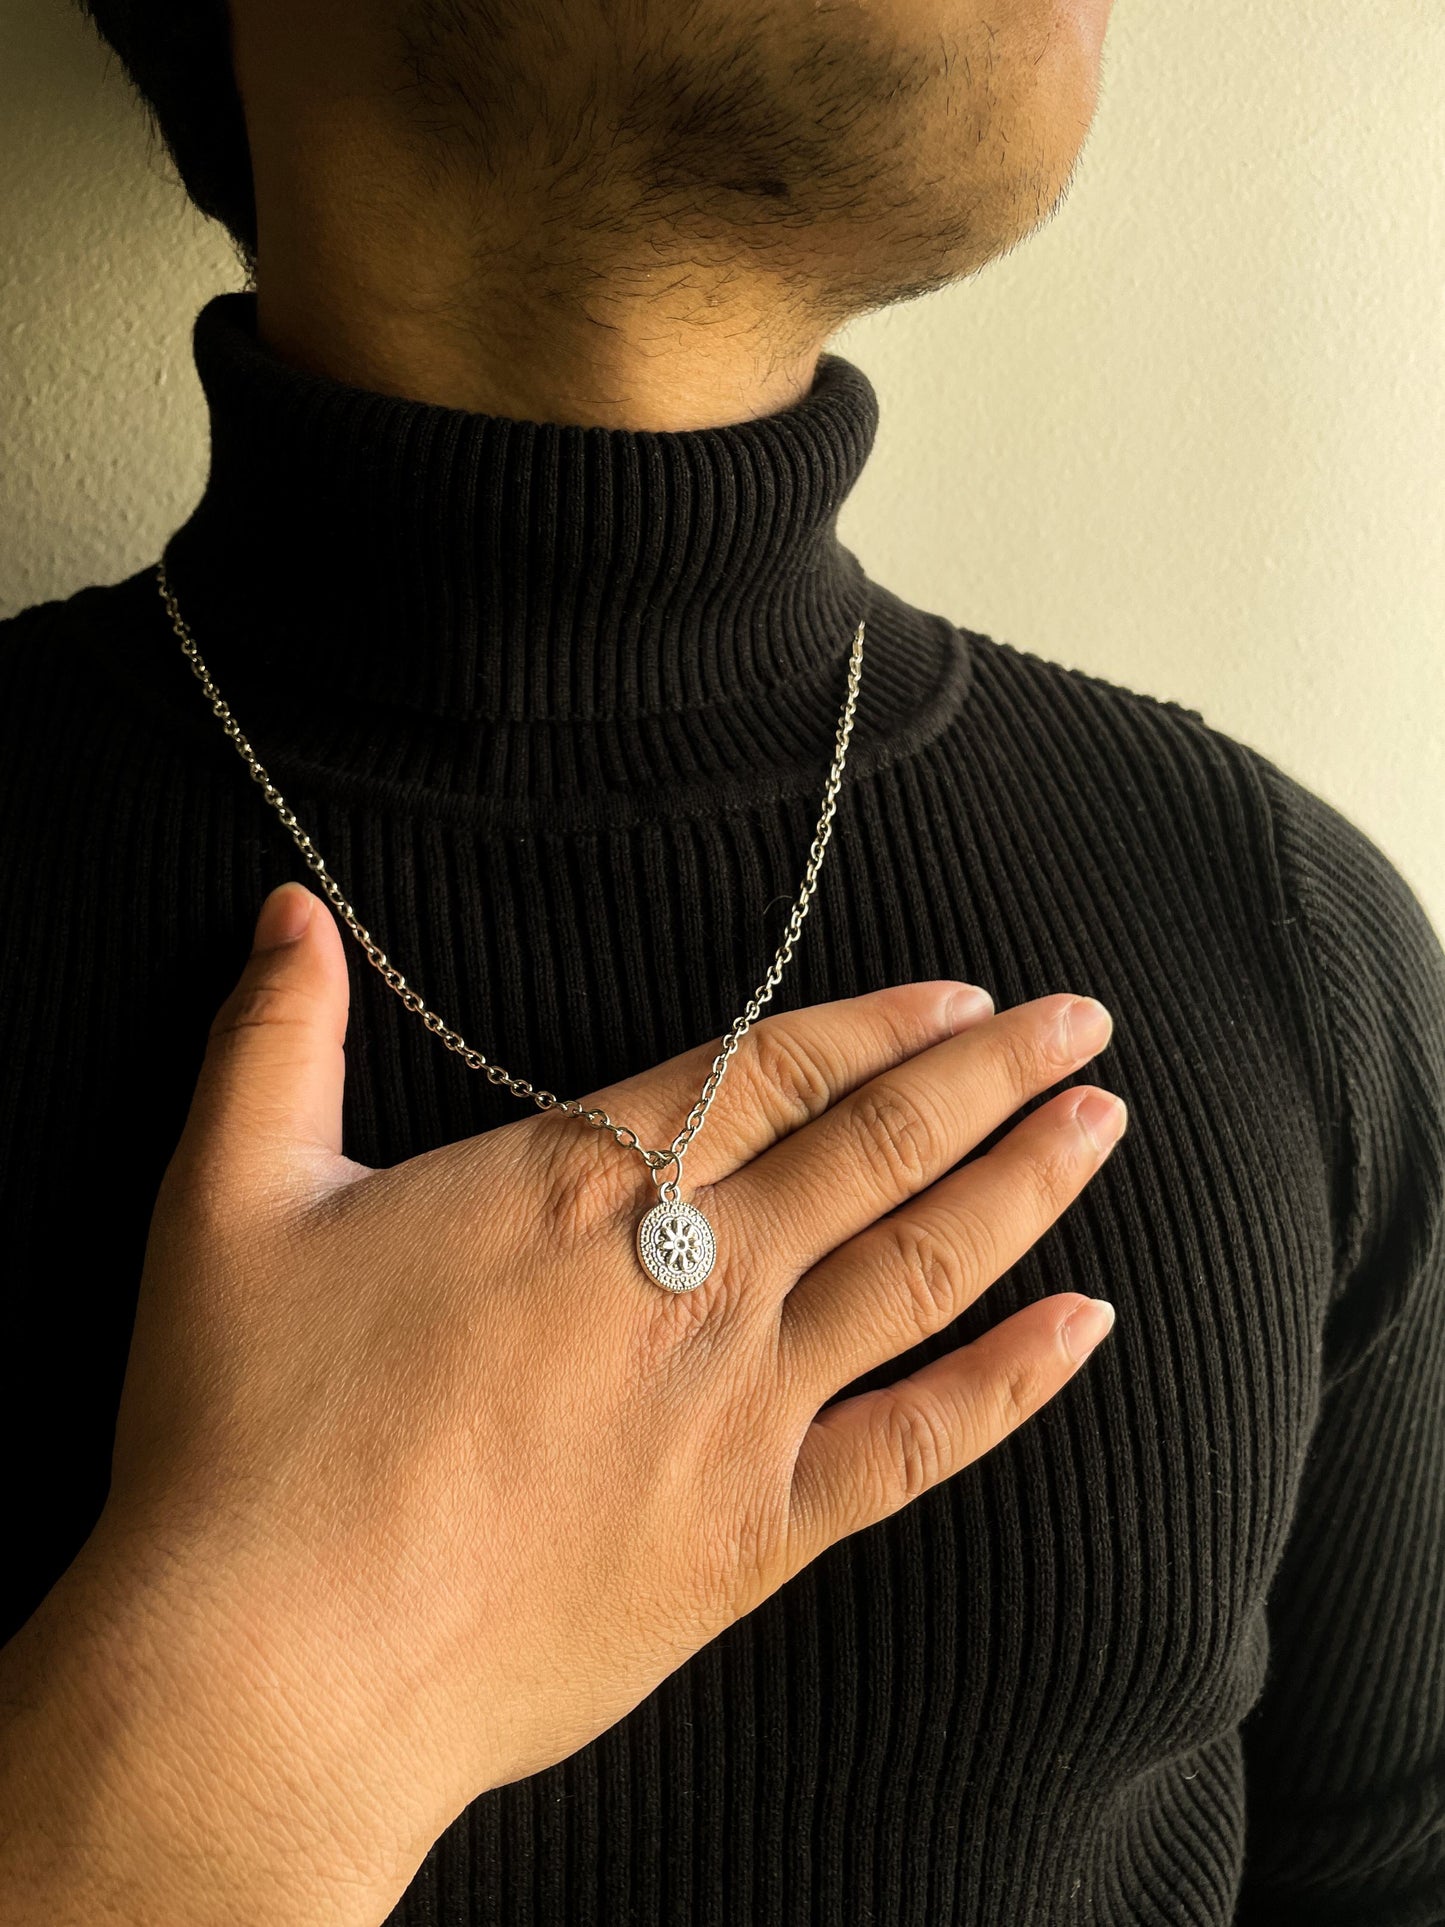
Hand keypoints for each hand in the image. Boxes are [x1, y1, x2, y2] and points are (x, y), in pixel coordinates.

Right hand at [30, 880, 1123, 1923]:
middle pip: (876, 1146)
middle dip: (993, 1074)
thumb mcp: (228, 1198)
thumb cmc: (245, 1431)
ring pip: (920, 1268)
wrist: (270, 1667)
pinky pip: (918, 1446)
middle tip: (1084, 1022)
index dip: (881, 1023)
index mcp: (579, 1183)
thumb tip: (286, 910)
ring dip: (1025, 1186)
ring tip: (1105, 1123)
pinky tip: (1086, 1327)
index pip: (772, 1069)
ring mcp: (739, 1410)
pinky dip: (1011, 1383)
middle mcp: (690, 1279)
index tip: (967, 997)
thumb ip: (273, 1039)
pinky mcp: (752, 1537)